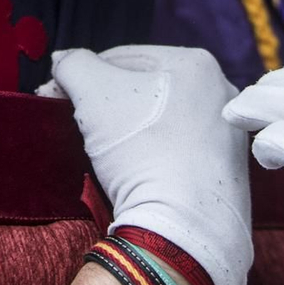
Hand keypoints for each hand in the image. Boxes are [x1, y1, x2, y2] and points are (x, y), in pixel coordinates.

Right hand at [42, 46, 251, 284]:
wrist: (184, 227)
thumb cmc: (140, 149)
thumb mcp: (92, 93)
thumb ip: (73, 65)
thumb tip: (63, 61)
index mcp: (196, 62)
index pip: (122, 57)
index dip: (82, 76)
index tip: (55, 96)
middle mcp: (221, 92)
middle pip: (144, 87)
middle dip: (105, 102)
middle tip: (75, 121)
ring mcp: (228, 134)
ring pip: (160, 119)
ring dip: (127, 128)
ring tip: (103, 149)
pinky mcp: (227, 172)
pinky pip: (177, 150)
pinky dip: (151, 154)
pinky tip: (134, 170)